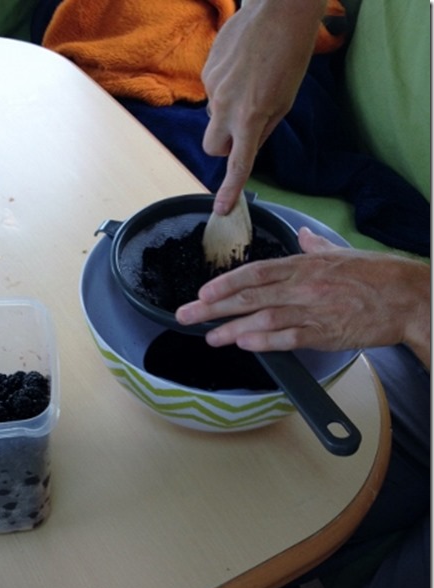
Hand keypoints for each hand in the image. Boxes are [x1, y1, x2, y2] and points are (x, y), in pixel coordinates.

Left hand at [175, 228, 430, 366]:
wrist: (409, 298)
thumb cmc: (378, 276)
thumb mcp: (342, 253)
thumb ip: (316, 247)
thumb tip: (302, 236)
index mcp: (304, 265)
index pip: (255, 272)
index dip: (225, 282)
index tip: (202, 291)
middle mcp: (303, 286)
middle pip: (249, 296)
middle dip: (213, 307)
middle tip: (186, 316)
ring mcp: (313, 310)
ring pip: (263, 319)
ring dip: (232, 328)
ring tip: (209, 336)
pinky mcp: (325, 333)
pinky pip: (288, 338)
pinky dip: (265, 341)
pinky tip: (244, 344)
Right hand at [202, 0, 325, 213]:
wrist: (278, 9)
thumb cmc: (290, 55)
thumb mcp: (285, 101)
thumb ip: (263, 130)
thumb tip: (247, 147)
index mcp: (250, 118)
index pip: (237, 164)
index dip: (229, 190)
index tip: (221, 210)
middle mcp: (225, 107)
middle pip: (214, 148)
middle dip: (225, 145)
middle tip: (243, 128)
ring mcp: (212, 88)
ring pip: (213, 116)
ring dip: (228, 110)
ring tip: (250, 82)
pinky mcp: (206, 70)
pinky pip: (212, 91)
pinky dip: (225, 87)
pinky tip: (242, 67)